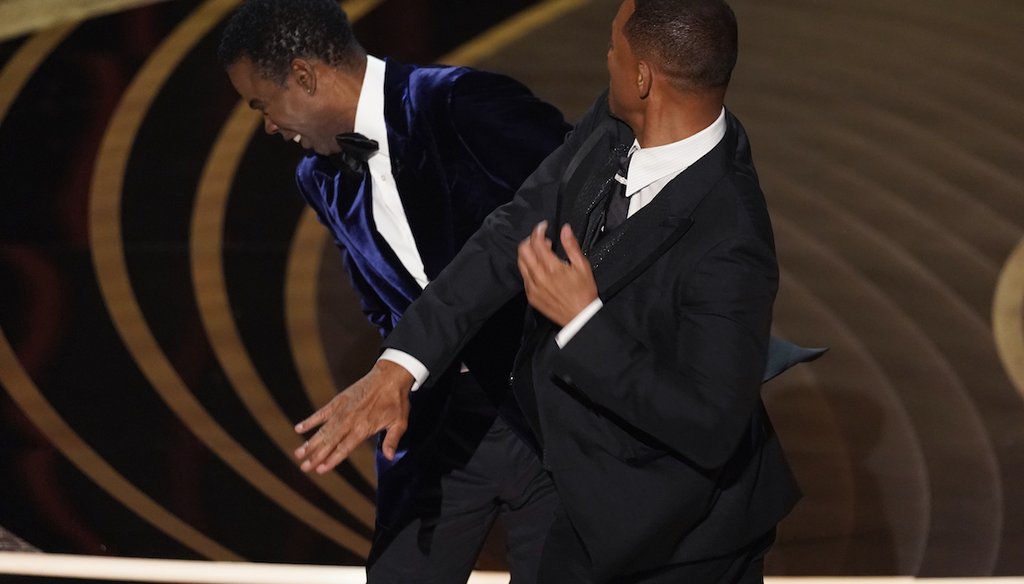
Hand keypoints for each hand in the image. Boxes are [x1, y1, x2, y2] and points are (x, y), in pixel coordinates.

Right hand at [294, 360, 412, 473]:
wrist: (390, 376)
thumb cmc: (396, 401)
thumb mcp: (400, 422)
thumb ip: (392, 440)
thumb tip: (389, 458)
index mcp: (364, 428)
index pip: (344, 448)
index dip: (332, 460)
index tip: (320, 470)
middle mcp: (350, 420)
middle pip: (330, 442)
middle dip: (316, 456)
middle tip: (303, 468)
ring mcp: (342, 410)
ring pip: (323, 430)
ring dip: (310, 442)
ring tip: (298, 454)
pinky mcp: (338, 400)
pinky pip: (321, 412)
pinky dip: (310, 420)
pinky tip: (299, 428)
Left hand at [517, 222, 597, 326]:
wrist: (580, 317)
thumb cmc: (584, 293)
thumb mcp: (582, 266)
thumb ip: (571, 245)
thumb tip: (565, 229)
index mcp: (552, 267)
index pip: (537, 242)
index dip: (539, 230)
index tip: (543, 227)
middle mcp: (539, 276)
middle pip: (523, 250)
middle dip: (530, 239)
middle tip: (540, 239)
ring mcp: (533, 287)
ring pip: (520, 263)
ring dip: (527, 253)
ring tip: (538, 252)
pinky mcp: (531, 295)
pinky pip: (523, 277)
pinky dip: (528, 267)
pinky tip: (538, 268)